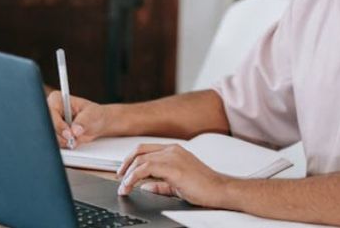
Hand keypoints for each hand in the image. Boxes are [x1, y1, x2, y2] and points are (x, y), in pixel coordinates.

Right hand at [46, 91, 108, 147]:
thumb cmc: (94, 114)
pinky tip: (72, 140)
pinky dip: (63, 144)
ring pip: (50, 136)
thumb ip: (83, 122)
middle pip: (47, 127)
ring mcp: (51, 123)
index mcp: (57, 99)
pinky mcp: (53, 133)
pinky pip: (53, 142)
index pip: (50, 113)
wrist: (97, 123)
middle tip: (73, 138)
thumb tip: (75, 130)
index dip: (58, 125)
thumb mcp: (91, 115)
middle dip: (61, 135)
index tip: (69, 133)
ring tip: (75, 137)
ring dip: (63, 141)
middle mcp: (50, 111)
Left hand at [116, 144, 231, 206]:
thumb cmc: (203, 187)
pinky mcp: (173, 167)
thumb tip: (144, 186)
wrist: (220, 190)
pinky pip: (146, 168)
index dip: (130, 159)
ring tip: (123, 187)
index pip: (145, 149)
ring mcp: (173, 157)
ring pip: (140, 159)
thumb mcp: (176, 185)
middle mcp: (172, 150)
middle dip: (125, 165)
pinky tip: (130, 186)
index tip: (123, 172)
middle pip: (139, 151)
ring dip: (127, 174)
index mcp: (174, 150)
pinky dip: (133, 177)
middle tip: (119, 179)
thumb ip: (160, 184)